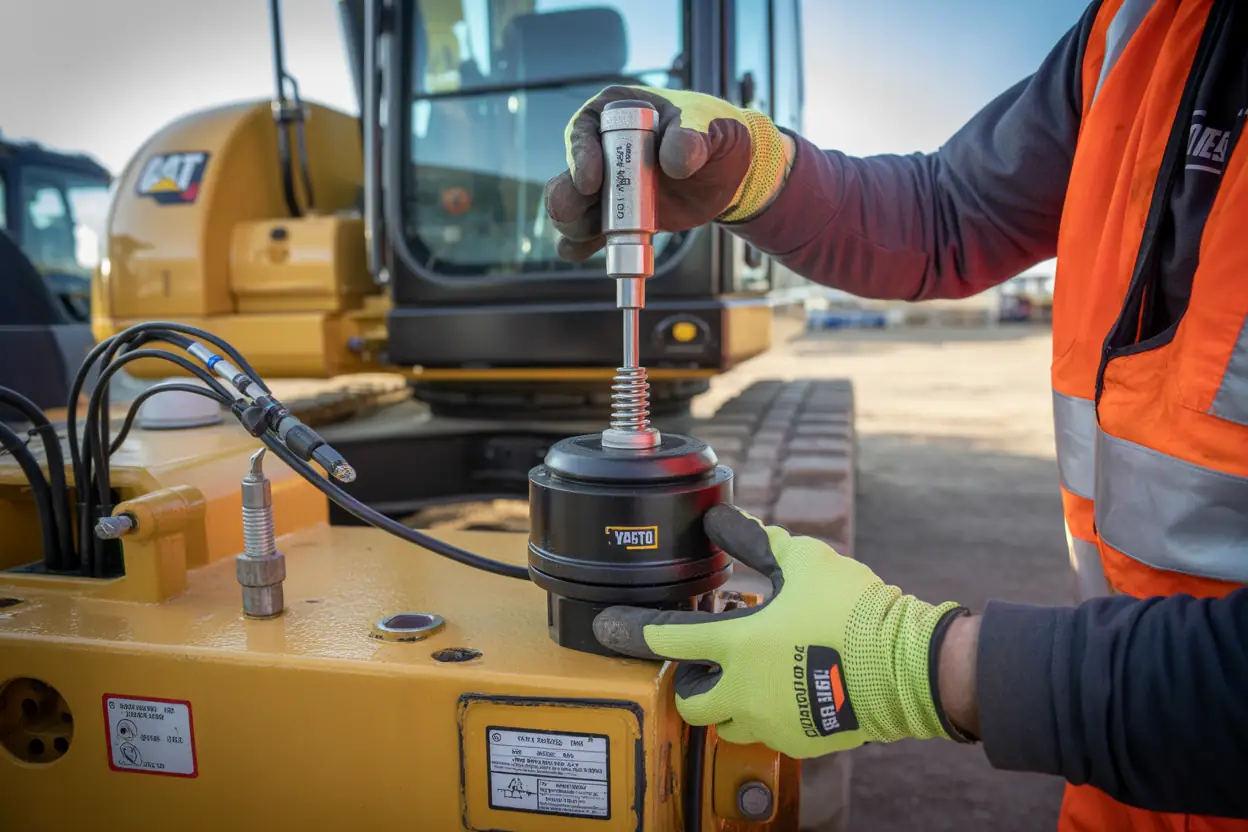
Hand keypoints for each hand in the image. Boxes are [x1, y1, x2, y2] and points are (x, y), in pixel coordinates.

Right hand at [544, 85, 790, 260]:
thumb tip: (674, 159)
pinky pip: (587, 236)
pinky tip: (582, 254)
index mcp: (618, 112)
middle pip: (570, 173)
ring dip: (573, 225)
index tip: (590, 180)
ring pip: (572, 208)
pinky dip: (581, 247)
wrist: (729, 172)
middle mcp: (602, 149)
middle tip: (570, 212)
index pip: (586, 129)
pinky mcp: (614, 217)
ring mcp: (605, 186)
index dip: (581, 155)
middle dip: (566, 196)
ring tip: (589, 237)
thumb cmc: (714, 134)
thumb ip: (692, 137)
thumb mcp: (709, 126)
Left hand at [592, 505, 967, 758]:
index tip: (609, 627)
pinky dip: (764, 713)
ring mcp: (769, 721)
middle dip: (686, 681)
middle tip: (701, 661)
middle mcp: (743, 690)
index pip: (665, 638)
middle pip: (686, 700)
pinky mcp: (798, 740)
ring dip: (724, 701)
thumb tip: (722, 516)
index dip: (632, 629)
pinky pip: (765, 733)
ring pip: (724, 723)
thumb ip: (755, 539)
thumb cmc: (854, 611)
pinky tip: (785, 688)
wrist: (905, 665)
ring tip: (746, 675)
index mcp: (736, 644)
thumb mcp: (802, 560)